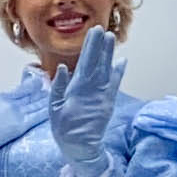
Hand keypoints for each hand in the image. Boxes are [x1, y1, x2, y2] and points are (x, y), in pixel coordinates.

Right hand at [47, 25, 125, 172]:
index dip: (91, 47)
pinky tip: (122, 60)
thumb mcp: (54, 108)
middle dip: (100, 46)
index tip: (94, 33)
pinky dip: (119, 72)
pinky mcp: (109, 102)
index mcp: (78, 90)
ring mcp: (103, 96)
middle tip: (103, 29)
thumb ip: (59, 87)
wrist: (82, 147)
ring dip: (109, 54)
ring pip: (107, 71)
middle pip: (98, 63)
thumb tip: (64, 68)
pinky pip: (115, 84)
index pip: (86, 63)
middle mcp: (93, 90)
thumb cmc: (64, 128)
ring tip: (111, 39)